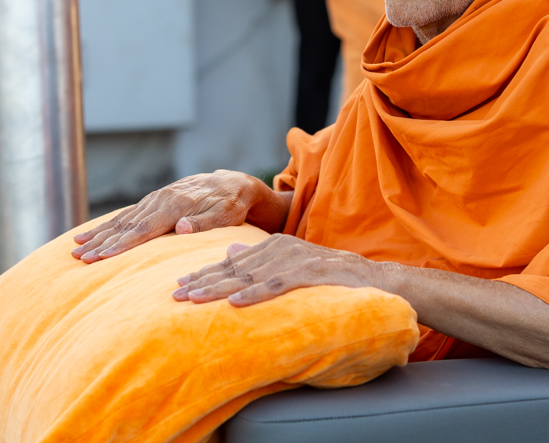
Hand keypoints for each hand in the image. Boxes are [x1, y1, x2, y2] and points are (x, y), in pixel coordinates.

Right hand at [71, 170, 289, 262]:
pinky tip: (89, 234)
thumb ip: (204, 223)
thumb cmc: (231, 204)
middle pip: (126, 225)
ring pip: (122, 220)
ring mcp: (155, 199)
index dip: (122, 245)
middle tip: (80, 258)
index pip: (145, 230)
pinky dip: (106, 225)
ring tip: (76, 247)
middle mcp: (161, 200)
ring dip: (98, 234)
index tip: (102, 257)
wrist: (232, 182)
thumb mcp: (226, 215)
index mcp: (177, 206)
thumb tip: (180, 228)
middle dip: (102, 242)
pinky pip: (125, 215)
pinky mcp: (153, 201)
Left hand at [172, 234, 382, 306]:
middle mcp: (281, 247)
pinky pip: (278, 285)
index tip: (178, 287)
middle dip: (204, 282)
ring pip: (251, 276)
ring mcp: (296, 259)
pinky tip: (236, 304)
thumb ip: (261, 258)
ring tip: (196, 300)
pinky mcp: (311, 273)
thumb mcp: (292, 263)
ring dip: (221, 289)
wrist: (373, 278)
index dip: (204, 274)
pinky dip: (256, 294)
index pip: (232, 262)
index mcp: (274, 244)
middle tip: (175, 296)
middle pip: (235, 268)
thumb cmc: (330, 276)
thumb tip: (230, 253)